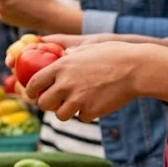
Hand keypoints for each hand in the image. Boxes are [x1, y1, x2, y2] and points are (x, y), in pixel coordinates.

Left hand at [25, 40, 145, 120]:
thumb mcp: (88, 48)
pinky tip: (96, 104)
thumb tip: (64, 53)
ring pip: (60, 115)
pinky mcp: (92, 111)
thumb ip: (72, 54)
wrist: (137, 68)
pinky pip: (82, 118)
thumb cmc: (114, 55)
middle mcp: (65, 84)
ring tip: (75, 105)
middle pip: (43, 103)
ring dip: (66, 112)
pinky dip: (87, 114)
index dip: (31, 90)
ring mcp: (77, 99)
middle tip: (55, 103)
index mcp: (60, 67)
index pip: (34, 83)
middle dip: (48, 104)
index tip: (33, 93)